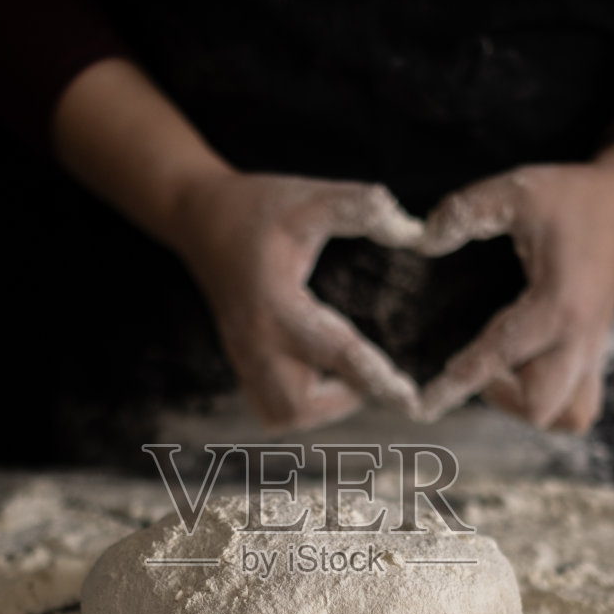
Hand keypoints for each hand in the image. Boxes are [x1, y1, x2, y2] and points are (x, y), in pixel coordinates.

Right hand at [52, 60, 423, 432]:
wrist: (198, 216)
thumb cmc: (260, 206)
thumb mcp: (312, 198)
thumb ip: (364, 207)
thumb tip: (414, 229)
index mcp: (275, 304)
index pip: (334, 354)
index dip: (377, 378)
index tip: (412, 401)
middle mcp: (255, 340)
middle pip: (298, 407)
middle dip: (344, 399)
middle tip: (375, 371)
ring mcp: (242, 355)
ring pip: (283, 415)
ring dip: (323, 407)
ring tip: (348, 372)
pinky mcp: (241, 361)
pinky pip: (270, 408)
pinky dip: (301, 406)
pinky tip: (322, 374)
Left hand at [415, 140, 613, 429]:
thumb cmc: (572, 197)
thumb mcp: (517, 190)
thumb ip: (467, 210)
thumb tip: (424, 237)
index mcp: (558, 303)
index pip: (501, 354)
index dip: (459, 382)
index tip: (424, 405)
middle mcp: (579, 338)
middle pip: (541, 407)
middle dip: (501, 398)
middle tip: (478, 367)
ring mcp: (593, 350)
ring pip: (568, 417)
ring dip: (531, 407)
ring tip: (505, 372)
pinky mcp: (596, 353)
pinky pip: (580, 405)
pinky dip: (552, 404)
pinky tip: (527, 370)